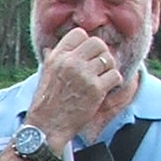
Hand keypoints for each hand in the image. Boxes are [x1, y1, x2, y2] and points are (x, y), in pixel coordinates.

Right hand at [26, 24, 120, 140]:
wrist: (47, 126)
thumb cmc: (45, 102)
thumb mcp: (45, 74)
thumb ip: (52, 58)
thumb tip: (51, 47)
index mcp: (57, 56)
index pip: (79, 34)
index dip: (86, 42)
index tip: (87, 54)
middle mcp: (70, 62)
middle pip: (97, 43)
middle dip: (101, 53)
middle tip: (99, 66)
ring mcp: (84, 75)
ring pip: (109, 59)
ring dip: (108, 69)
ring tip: (102, 79)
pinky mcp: (96, 89)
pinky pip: (115, 76)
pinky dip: (114, 82)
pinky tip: (106, 88)